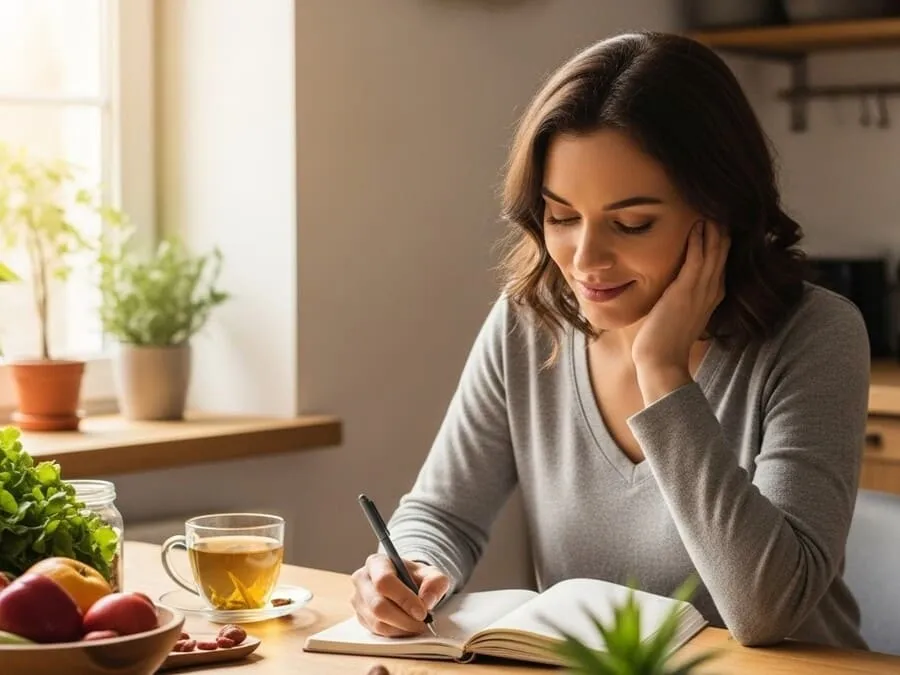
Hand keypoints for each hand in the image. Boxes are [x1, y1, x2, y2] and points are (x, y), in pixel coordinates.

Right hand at [350, 553, 449, 636]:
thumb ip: (435, 582)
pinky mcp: (361, 617)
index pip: (384, 581)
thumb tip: (427, 601)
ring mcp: (358, 600)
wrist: (406, 583)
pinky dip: (395, 633)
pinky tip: (407, 627)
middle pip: (378, 606)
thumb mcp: (431, 573)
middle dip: (404, 619)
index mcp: (376, 563)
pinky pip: (377, 632)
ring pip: (377, 622)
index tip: (422, 612)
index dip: (403, 599)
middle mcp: (362, 580)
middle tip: (422, 623)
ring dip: (401, 628)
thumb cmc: (415, 577)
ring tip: (417, 625)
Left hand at [631, 220, 728, 402]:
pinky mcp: (686, 292)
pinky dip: (699, 241)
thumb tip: (675, 285)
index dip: (720, 236)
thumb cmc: (664, 340)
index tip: (716, 214)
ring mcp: (701, 291)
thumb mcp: (679, 312)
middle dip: (721, 225)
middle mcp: (712, 290)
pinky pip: (697, 260)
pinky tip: (697, 224)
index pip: (721, 258)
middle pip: (723, 249)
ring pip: (714, 251)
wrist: (661, 361)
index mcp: (712, 294)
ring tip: (711, 204)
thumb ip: (683, 295)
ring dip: (712, 227)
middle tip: (719, 201)